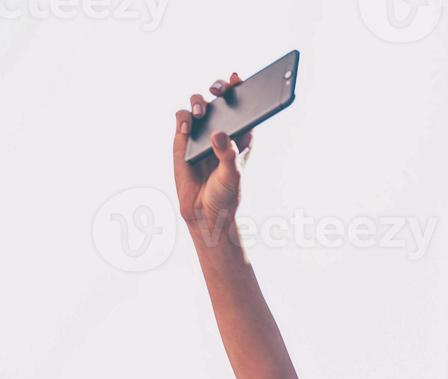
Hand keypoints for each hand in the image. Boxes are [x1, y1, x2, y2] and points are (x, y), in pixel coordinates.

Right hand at [172, 72, 252, 232]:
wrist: (204, 211)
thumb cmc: (225, 193)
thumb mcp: (232, 176)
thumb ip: (228, 156)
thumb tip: (218, 134)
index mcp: (241, 135)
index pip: (245, 106)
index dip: (242, 88)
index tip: (238, 78)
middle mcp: (222, 129)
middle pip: (221, 98)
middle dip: (220, 87)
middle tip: (219, 89)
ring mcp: (202, 131)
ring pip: (200, 104)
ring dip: (200, 102)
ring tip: (202, 113)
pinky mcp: (183, 138)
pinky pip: (182, 118)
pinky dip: (183, 117)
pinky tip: (186, 126)